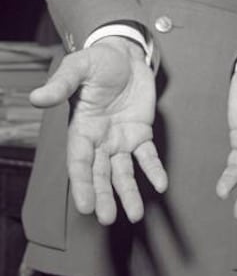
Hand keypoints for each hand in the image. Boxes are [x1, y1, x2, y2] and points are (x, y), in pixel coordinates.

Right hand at [30, 37, 166, 224]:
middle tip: (107, 219)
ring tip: (136, 213)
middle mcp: (100, 140)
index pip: (79, 161)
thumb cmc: (98, 62)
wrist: (126, 56)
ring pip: (124, 171)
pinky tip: (161, 184)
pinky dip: (154, 169)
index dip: (82, 183)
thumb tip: (37, 98)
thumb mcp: (78, 68)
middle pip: (100, 173)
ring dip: (129, 192)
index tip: (86, 206)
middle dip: (104, 195)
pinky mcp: (141, 133)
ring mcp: (121, 139)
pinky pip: (148, 155)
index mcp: (81, 129)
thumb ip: (61, 85)